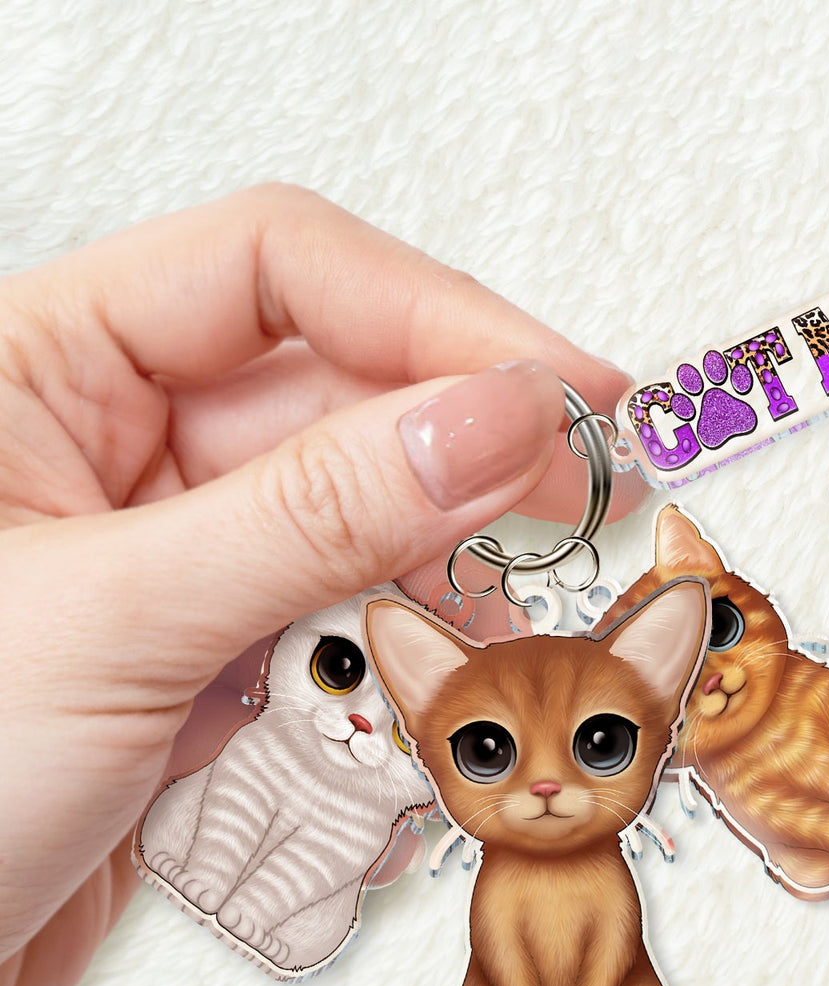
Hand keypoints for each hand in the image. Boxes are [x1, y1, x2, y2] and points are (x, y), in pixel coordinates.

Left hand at [0, 184, 638, 985]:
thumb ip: (314, 516)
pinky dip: (388, 655)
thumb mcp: (113, 626)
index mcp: (38, 368)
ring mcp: (165, 555)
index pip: (275, 271)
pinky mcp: (203, 656)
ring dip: (428, 570)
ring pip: (351, 520)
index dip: (435, 318)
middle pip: (334, 395)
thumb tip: (491, 424)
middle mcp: (106, 445)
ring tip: (499, 610)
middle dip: (461, 449)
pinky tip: (423, 680)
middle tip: (583, 488)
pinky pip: (333, 621)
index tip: (559, 390)